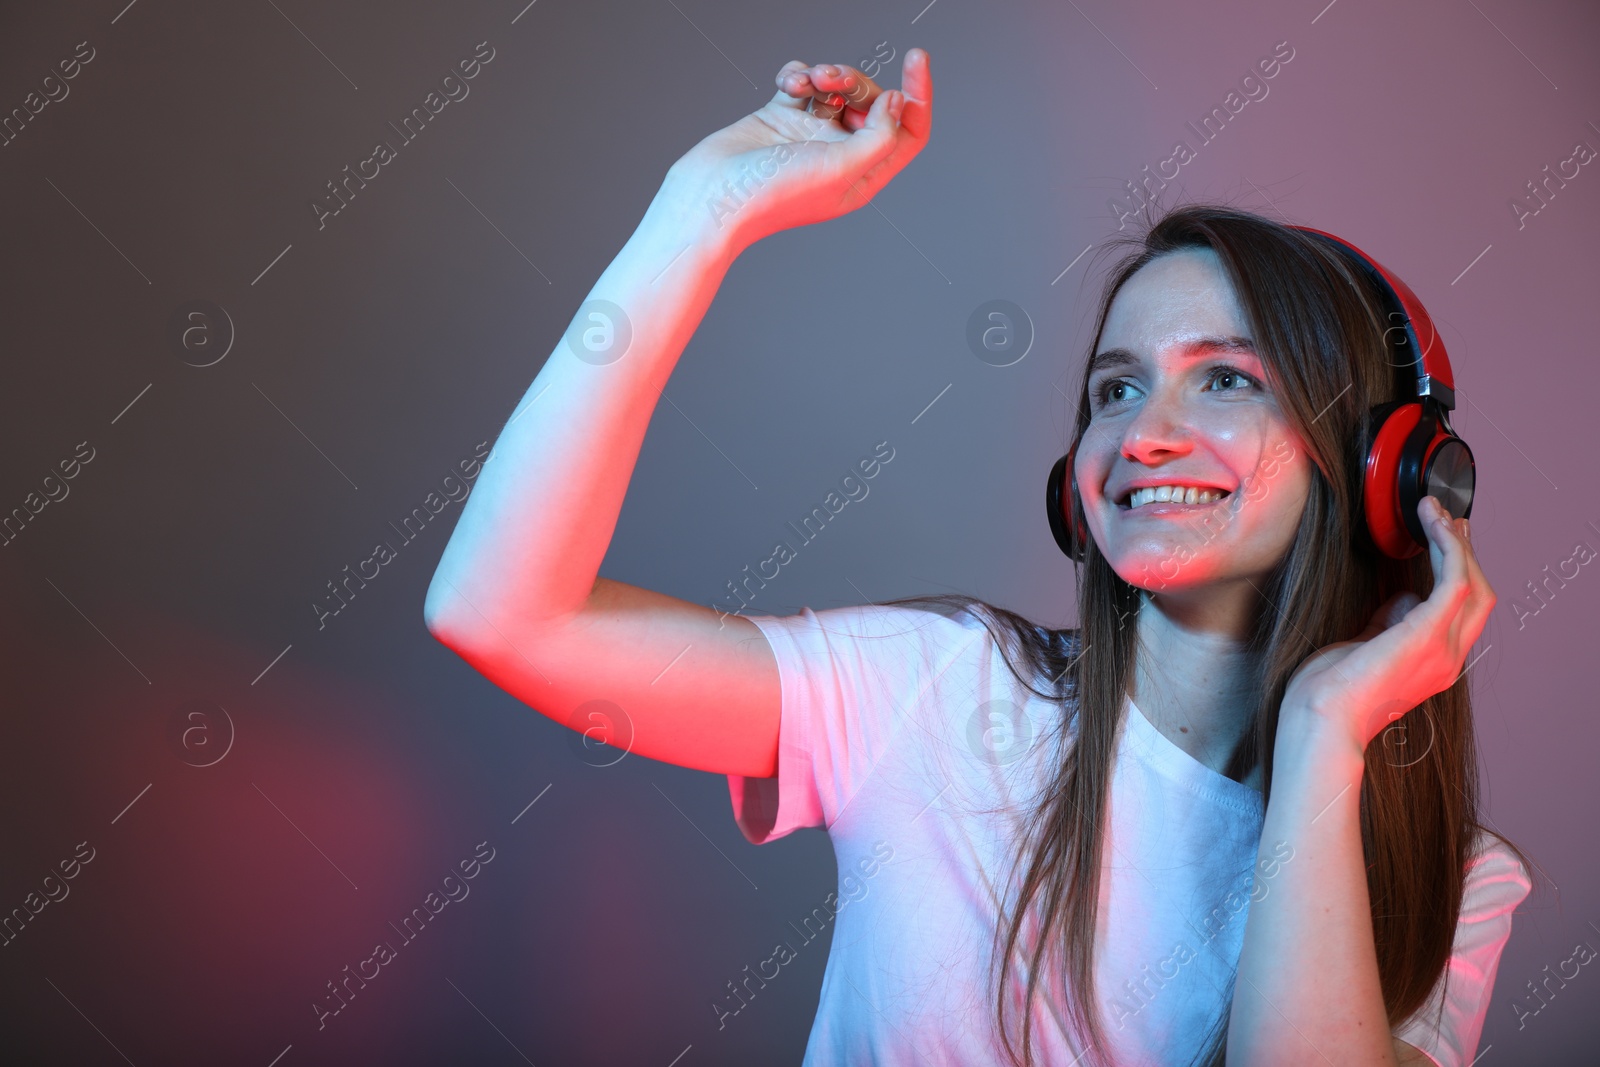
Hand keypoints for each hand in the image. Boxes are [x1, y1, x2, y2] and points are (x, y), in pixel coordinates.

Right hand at [661, 48, 932, 252]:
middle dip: (856, 80)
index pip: (908, 131)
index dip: (918, 95)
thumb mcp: (841, 169)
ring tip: (806, 82)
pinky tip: (787, 85)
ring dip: (826, 74)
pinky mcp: (780, 119)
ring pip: (837, 88)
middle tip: (832, 79)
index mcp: (863, 176)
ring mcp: (810, 136)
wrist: (713, 196)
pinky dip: (797, 75)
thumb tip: (898, 102)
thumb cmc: (774, 194)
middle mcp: (840, 156)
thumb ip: (881, 136)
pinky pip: (803, 83)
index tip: (915, 56)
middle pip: (872, 103)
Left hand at [1279, 495, 1495, 754]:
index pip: (1463, 612)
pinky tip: (1432, 524)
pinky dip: (1447, 547)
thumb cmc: (1329, 691)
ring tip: (1433, 511)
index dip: (1458, 572)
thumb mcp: (1364, 649)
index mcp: (1434, 665)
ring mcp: (1443, 650)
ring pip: (1471, 583)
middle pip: (1478, 595)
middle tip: (1445, 518)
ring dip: (1455, 543)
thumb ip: (1386, 626)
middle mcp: (1448, 659)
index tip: (1443, 539)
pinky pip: (1453, 580)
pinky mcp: (1427, 635)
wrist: (1319, 719)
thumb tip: (1398, 602)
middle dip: (1464, 553)